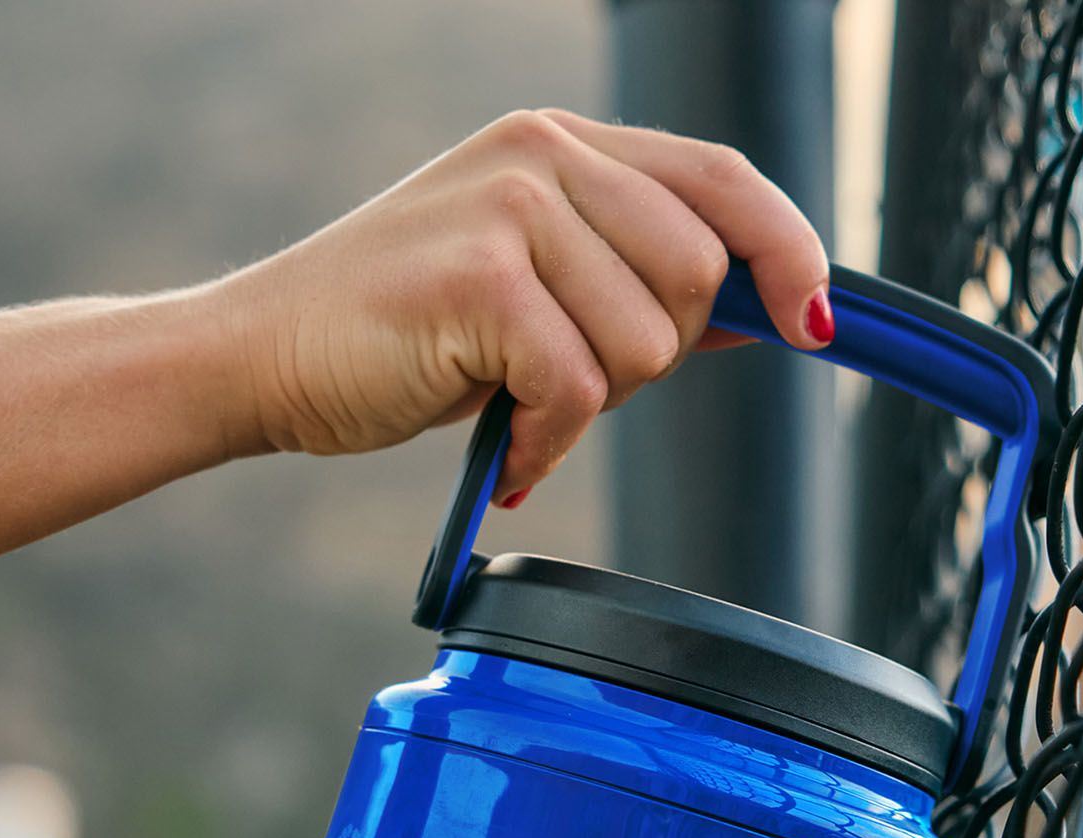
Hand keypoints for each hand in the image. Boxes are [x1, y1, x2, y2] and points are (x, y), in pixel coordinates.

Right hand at [218, 109, 831, 502]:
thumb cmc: (401, 335)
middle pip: (694, 273)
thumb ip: (636, 284)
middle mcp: (543, 157)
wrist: (267, 356)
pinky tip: (503, 447)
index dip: (786, 248)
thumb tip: (765, 311)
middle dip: (651, 359)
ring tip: (515, 407)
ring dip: (591, 407)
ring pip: (644, 340)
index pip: (721, 177)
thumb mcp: (533, 288)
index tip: (816, 321)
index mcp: (562, 145)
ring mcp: (510, 211)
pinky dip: (548, 442)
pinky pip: (579, 390)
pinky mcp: (481, 280)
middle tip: (567, 385)